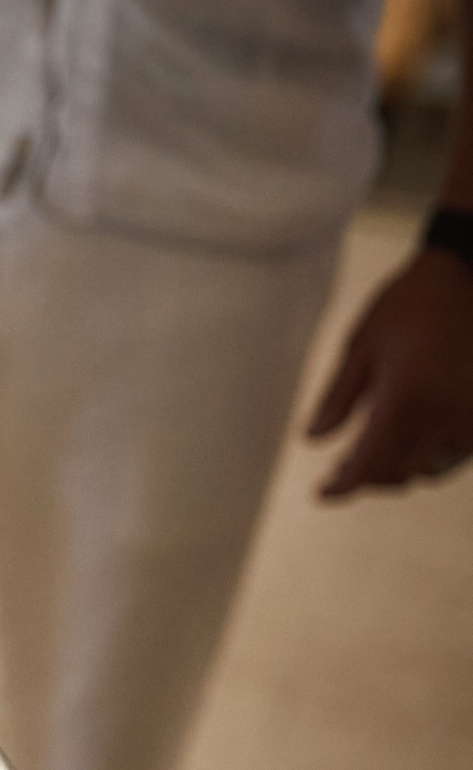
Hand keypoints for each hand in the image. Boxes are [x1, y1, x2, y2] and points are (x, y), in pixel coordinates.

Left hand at [306, 247, 472, 497]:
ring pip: (430, 469)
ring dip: (398, 469)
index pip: (367, 463)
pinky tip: (406, 437)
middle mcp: (444, 416)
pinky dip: (428, 455)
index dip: (342, 486)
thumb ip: (337, 398)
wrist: (468, 275)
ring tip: (370, 452)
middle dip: (367, 478)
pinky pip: (455, 453)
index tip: (321, 494)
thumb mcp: (360, 345)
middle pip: (398, 474)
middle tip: (340, 470)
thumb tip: (312, 439)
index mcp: (405, 399)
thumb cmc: (408, 304)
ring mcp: (471, 417)